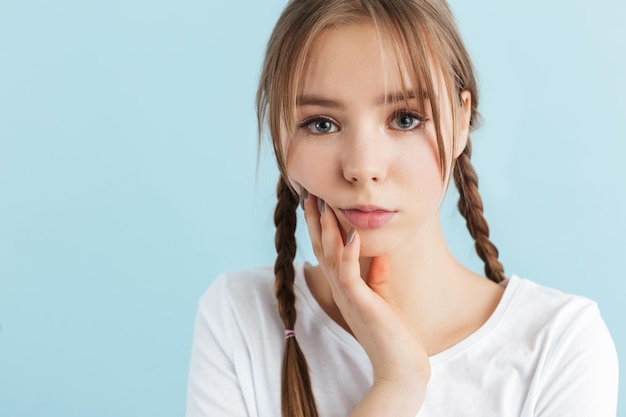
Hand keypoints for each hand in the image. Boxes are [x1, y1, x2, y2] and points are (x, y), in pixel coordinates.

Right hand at [302, 192, 429, 399]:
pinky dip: (349, 252)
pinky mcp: (360, 303)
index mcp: (345, 287)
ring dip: (326, 229)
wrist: (400, 368)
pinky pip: (349, 273)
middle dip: (315, 221)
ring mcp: (348, 296)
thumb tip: (378, 253)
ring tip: (323, 204)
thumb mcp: (382, 297)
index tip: (318, 202)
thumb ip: (377, 275)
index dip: (320, 226)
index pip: (327, 251)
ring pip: (330, 256)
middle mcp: (341, 289)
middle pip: (321, 248)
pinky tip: (351, 233)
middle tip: (310, 194)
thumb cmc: (392, 334)